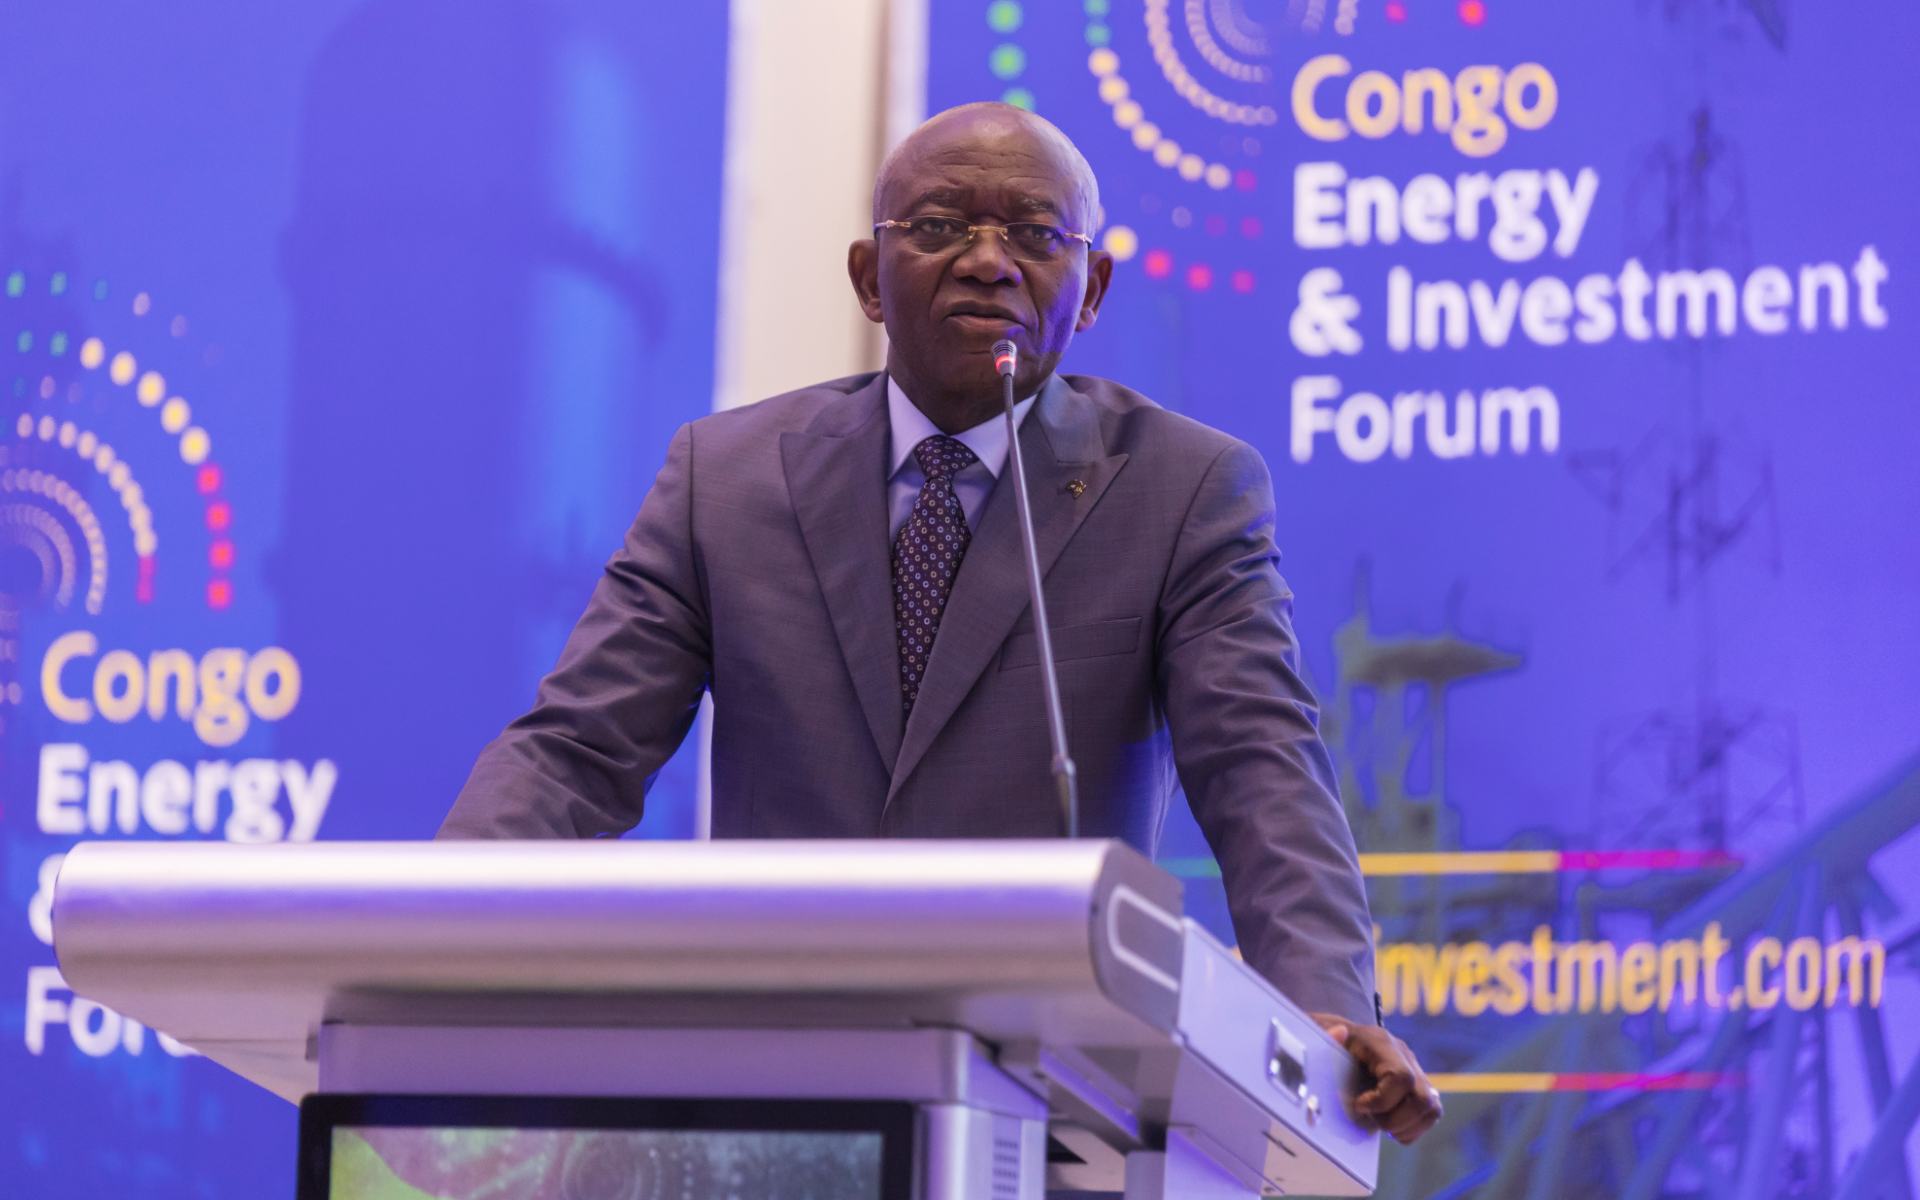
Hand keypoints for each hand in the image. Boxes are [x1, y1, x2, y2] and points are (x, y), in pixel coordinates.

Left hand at [1311, 1012, 1442, 1144]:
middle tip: (1371, 1120)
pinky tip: (1386, 1126)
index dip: (1382, 1100)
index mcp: (1379, 1042)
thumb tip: (1338, 1033)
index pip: (1400, 1077)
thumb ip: (1324, 1035)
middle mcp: (1402, 1055)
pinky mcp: (1416, 1086)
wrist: (1334, 1035)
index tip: (1358, 1106)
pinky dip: (1410, 1129)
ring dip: (1406, 1126)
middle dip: (1396, 1119)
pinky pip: (1430, 1114)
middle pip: (1423, 1098)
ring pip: (1431, 1107)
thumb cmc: (1322, 1038)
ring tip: (1380, 1125)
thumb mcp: (1315, 1033)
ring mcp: (1413, 1070)